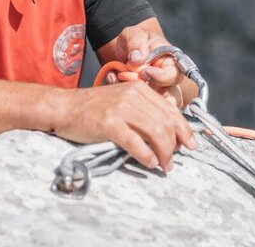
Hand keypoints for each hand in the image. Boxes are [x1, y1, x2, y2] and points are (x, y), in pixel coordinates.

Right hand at [52, 81, 195, 171]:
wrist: (64, 107)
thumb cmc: (93, 108)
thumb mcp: (123, 100)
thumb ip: (143, 110)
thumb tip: (167, 130)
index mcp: (140, 89)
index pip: (170, 109)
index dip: (184, 129)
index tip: (190, 144)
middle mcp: (133, 95)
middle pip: (165, 122)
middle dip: (175, 144)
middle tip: (174, 160)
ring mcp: (121, 108)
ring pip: (155, 132)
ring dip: (164, 153)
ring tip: (164, 165)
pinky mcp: (108, 123)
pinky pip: (135, 142)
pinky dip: (146, 155)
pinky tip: (150, 163)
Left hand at [107, 25, 184, 100]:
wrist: (121, 49)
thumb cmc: (134, 40)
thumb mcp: (134, 33)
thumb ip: (136, 42)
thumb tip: (137, 58)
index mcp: (169, 62)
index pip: (174, 75)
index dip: (160, 77)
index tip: (143, 72)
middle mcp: (165, 80)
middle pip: (171, 98)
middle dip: (151, 97)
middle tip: (132, 85)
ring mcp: (155, 92)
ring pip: (154, 106)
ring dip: (136, 99)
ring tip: (120, 81)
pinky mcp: (142, 99)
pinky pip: (136, 106)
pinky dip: (122, 97)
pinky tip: (113, 80)